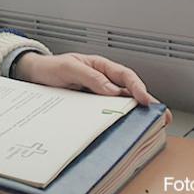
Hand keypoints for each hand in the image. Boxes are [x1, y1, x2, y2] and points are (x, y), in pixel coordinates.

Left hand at [16, 52, 172, 124]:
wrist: (34, 76)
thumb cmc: (51, 67)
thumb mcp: (68, 68)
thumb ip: (89, 76)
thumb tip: (111, 89)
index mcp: (100, 66)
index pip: (124, 75)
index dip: (137, 87)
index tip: (144, 99)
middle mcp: (102, 80)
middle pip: (128, 91)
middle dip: (146, 102)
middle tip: (160, 115)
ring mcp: (97, 94)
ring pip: (120, 103)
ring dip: (134, 113)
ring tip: (149, 124)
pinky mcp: (90, 106)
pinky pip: (106, 112)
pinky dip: (117, 119)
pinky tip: (123, 127)